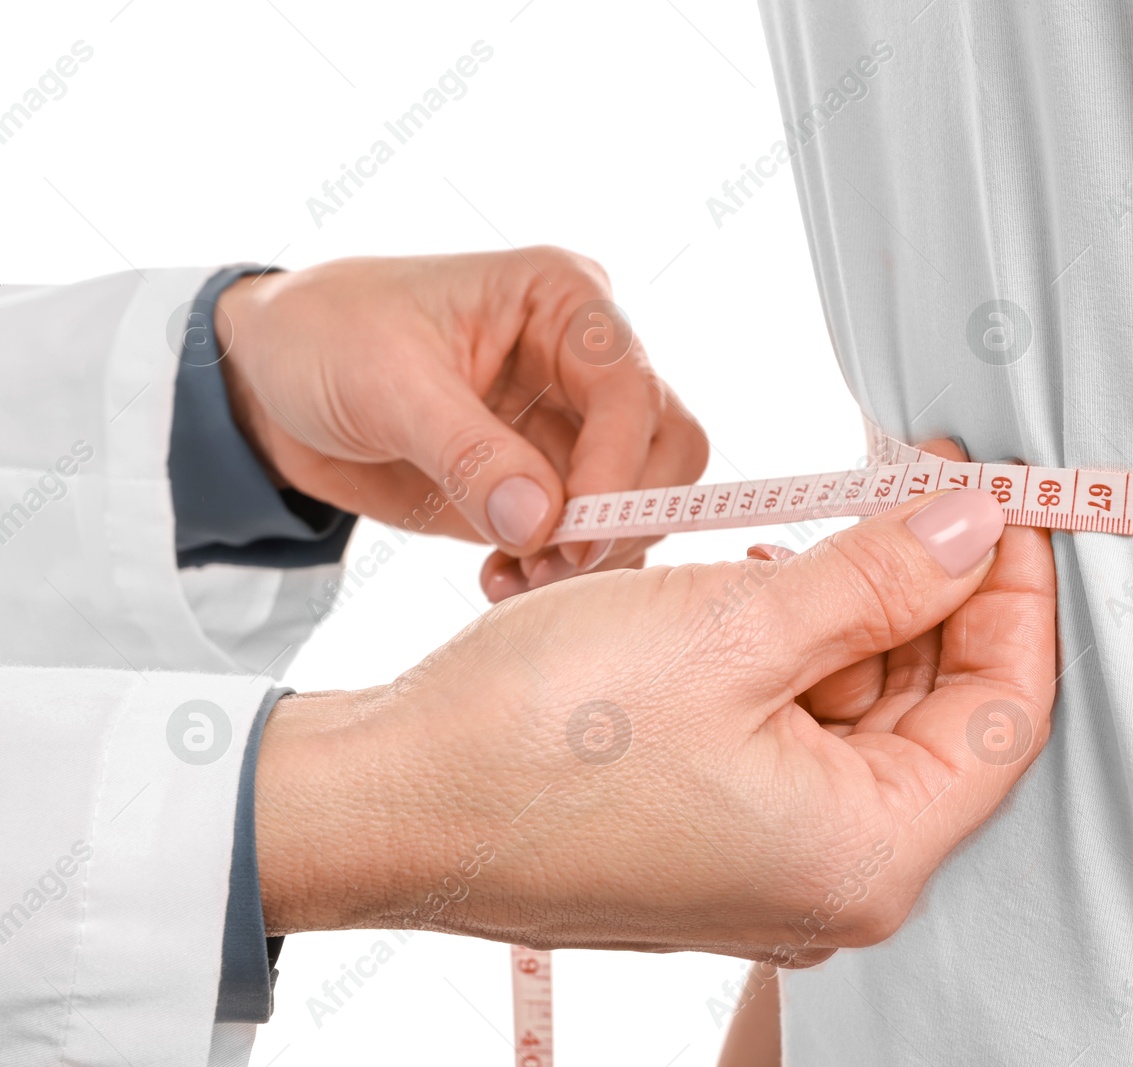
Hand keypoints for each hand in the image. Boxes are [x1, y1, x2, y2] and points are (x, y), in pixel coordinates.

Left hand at [215, 248, 708, 574]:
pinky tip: (503, 580)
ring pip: (640, 501)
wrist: (268, 382)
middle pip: (667, 447)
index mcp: (563, 301)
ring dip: (593, 555)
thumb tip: (542, 522)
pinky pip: (591, 537)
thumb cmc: (324, 337)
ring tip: (515, 577)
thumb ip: (469, 452)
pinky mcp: (547, 482)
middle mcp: (584, 360)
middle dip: (622, 515)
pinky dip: (563, 571)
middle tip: (553, 563)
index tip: (572, 534)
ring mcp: (571, 425)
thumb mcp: (386, 383)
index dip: (618, 468)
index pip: (632, 389)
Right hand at [255, 486, 1056, 962]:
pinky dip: (795, 653)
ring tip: (827, 522)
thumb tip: (975, 528)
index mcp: (862, 854)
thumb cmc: (532, 738)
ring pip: (863, 714)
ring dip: (857, 611)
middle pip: (938, 711)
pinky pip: (795, 733)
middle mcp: (828, 878)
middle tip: (916, 485)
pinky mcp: (715, 834)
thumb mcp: (732, 626)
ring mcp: (768, 862)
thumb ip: (877, 578)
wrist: (384, 801)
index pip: (1004, 710)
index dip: (1016, 592)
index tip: (1003, 501)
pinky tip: (759, 584)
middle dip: (935, 588)